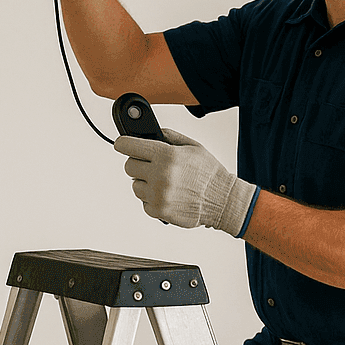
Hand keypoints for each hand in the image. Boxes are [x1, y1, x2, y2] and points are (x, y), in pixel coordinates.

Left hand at [115, 128, 258, 235]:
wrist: (223, 201)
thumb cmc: (210, 174)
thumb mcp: (193, 146)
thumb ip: (169, 137)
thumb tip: (151, 133)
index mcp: (167, 155)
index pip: (128, 146)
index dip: (124, 144)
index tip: (122, 144)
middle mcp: (160, 175)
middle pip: (129, 166)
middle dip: (139, 164)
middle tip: (152, 165)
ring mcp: (158, 195)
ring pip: (134, 185)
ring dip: (145, 183)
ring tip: (164, 182)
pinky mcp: (158, 211)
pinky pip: (143, 201)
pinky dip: (151, 198)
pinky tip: (167, 194)